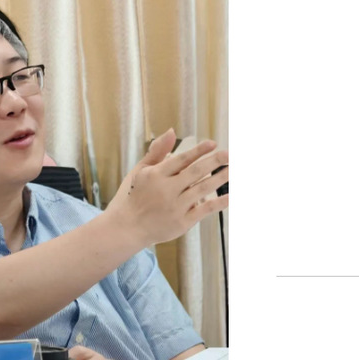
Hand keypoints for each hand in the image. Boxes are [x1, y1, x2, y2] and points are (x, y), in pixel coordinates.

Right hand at [106, 128, 228, 245]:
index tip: (213, 143)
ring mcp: (175, 207)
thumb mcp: (140, 171)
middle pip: (195, 172)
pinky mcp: (182, 223)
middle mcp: (166, 190)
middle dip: (214, 161)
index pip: (182, 159)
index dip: (199, 151)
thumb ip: (157, 152)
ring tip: (232, 170)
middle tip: (228, 154)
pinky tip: (230, 195)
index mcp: (155, 175)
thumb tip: (172, 131)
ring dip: (220, 178)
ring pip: (203, 189)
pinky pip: (205, 210)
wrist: (126, 228)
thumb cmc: (133, 196)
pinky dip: (219, 202)